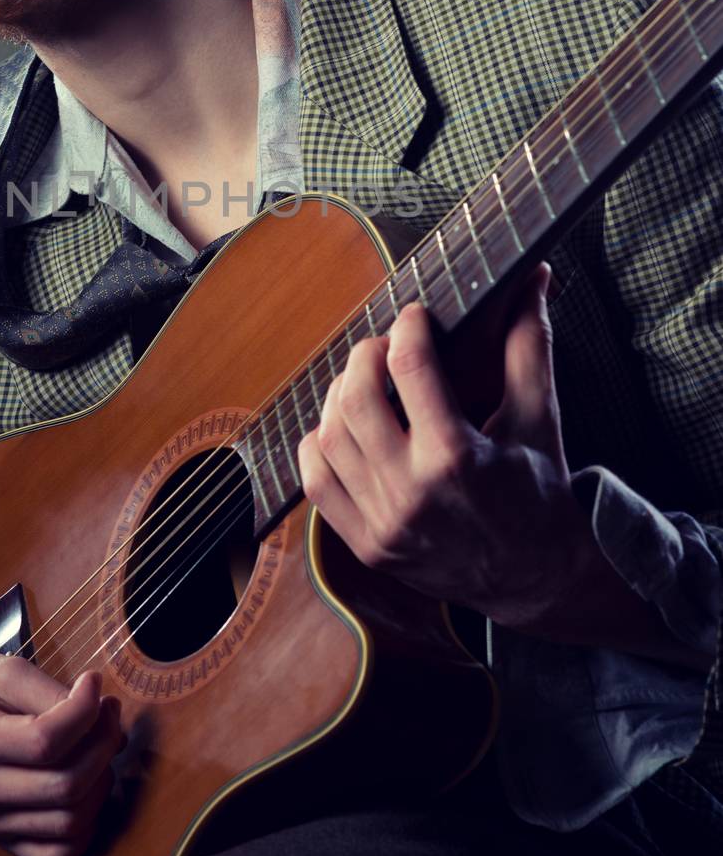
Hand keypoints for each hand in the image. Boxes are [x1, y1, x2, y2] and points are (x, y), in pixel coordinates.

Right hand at [0, 657, 123, 855]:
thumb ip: (46, 688)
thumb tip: (98, 706)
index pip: (44, 741)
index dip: (85, 711)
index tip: (92, 682)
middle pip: (64, 786)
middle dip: (103, 743)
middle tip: (107, 711)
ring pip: (71, 822)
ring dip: (102, 779)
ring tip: (99, 742)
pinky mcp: (2, 842)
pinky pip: (60, 855)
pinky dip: (88, 824)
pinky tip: (88, 784)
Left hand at [297, 264, 582, 625]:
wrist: (537, 579)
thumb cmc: (540, 491)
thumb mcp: (540, 416)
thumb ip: (530, 342)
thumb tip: (535, 276)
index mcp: (458, 456)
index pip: (410, 365)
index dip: (408, 325)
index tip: (416, 314)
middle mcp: (412, 492)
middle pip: (356, 399)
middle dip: (364, 356)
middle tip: (384, 346)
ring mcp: (384, 523)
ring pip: (329, 437)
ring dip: (338, 397)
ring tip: (364, 383)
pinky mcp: (366, 545)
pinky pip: (316, 482)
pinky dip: (319, 445)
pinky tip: (345, 428)